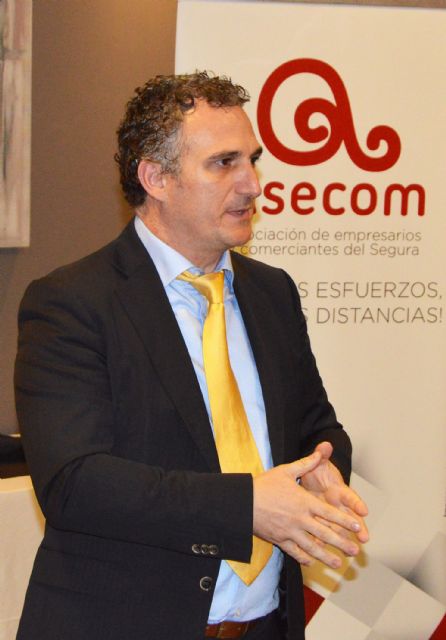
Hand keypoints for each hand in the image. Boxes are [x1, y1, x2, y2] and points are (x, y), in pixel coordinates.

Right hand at [253, 449, 367, 568]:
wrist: (243, 502)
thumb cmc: (264, 484)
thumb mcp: (285, 470)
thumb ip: (305, 463)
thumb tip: (320, 451)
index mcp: (304, 502)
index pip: (329, 513)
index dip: (345, 521)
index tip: (357, 527)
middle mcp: (300, 519)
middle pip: (325, 534)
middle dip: (342, 543)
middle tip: (355, 551)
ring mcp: (290, 532)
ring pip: (312, 547)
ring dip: (326, 556)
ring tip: (338, 563)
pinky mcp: (279, 540)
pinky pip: (295, 552)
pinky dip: (304, 558)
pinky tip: (311, 562)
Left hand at [301, 441, 368, 544]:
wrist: (312, 481)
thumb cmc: (319, 472)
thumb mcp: (319, 463)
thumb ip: (322, 455)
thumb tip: (326, 444)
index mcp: (339, 490)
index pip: (350, 496)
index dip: (357, 503)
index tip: (364, 510)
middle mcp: (338, 505)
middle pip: (351, 517)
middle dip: (358, 528)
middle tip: (365, 538)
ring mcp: (331, 516)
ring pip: (340, 529)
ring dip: (344, 540)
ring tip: (349, 552)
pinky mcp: (321, 522)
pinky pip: (323, 534)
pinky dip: (323, 543)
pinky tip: (322, 553)